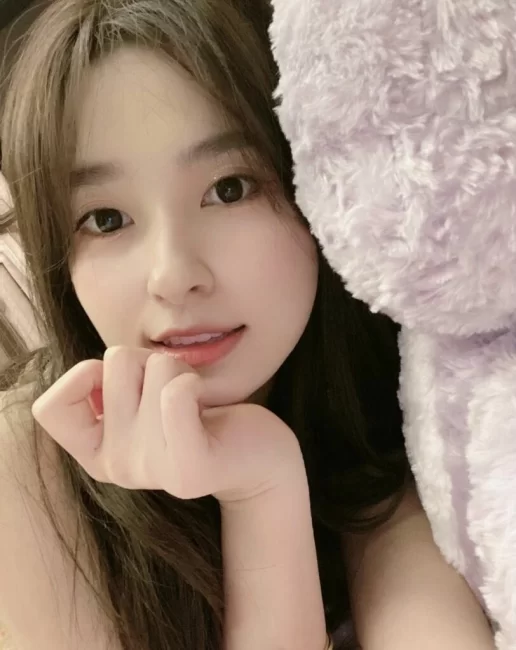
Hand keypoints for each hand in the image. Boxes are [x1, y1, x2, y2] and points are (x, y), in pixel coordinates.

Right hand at [31, 346, 302, 502]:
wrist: (258, 456)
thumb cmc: (198, 413)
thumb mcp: (142, 400)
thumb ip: (110, 384)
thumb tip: (94, 368)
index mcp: (98, 453)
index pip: (48, 408)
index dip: (82, 377)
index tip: (126, 383)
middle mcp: (117, 467)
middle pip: (113, 361)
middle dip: (150, 359)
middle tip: (175, 391)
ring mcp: (151, 471)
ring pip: (152, 364)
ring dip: (179, 367)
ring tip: (194, 399)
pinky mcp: (190, 466)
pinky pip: (176, 393)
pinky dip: (193, 381)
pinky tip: (205, 401)